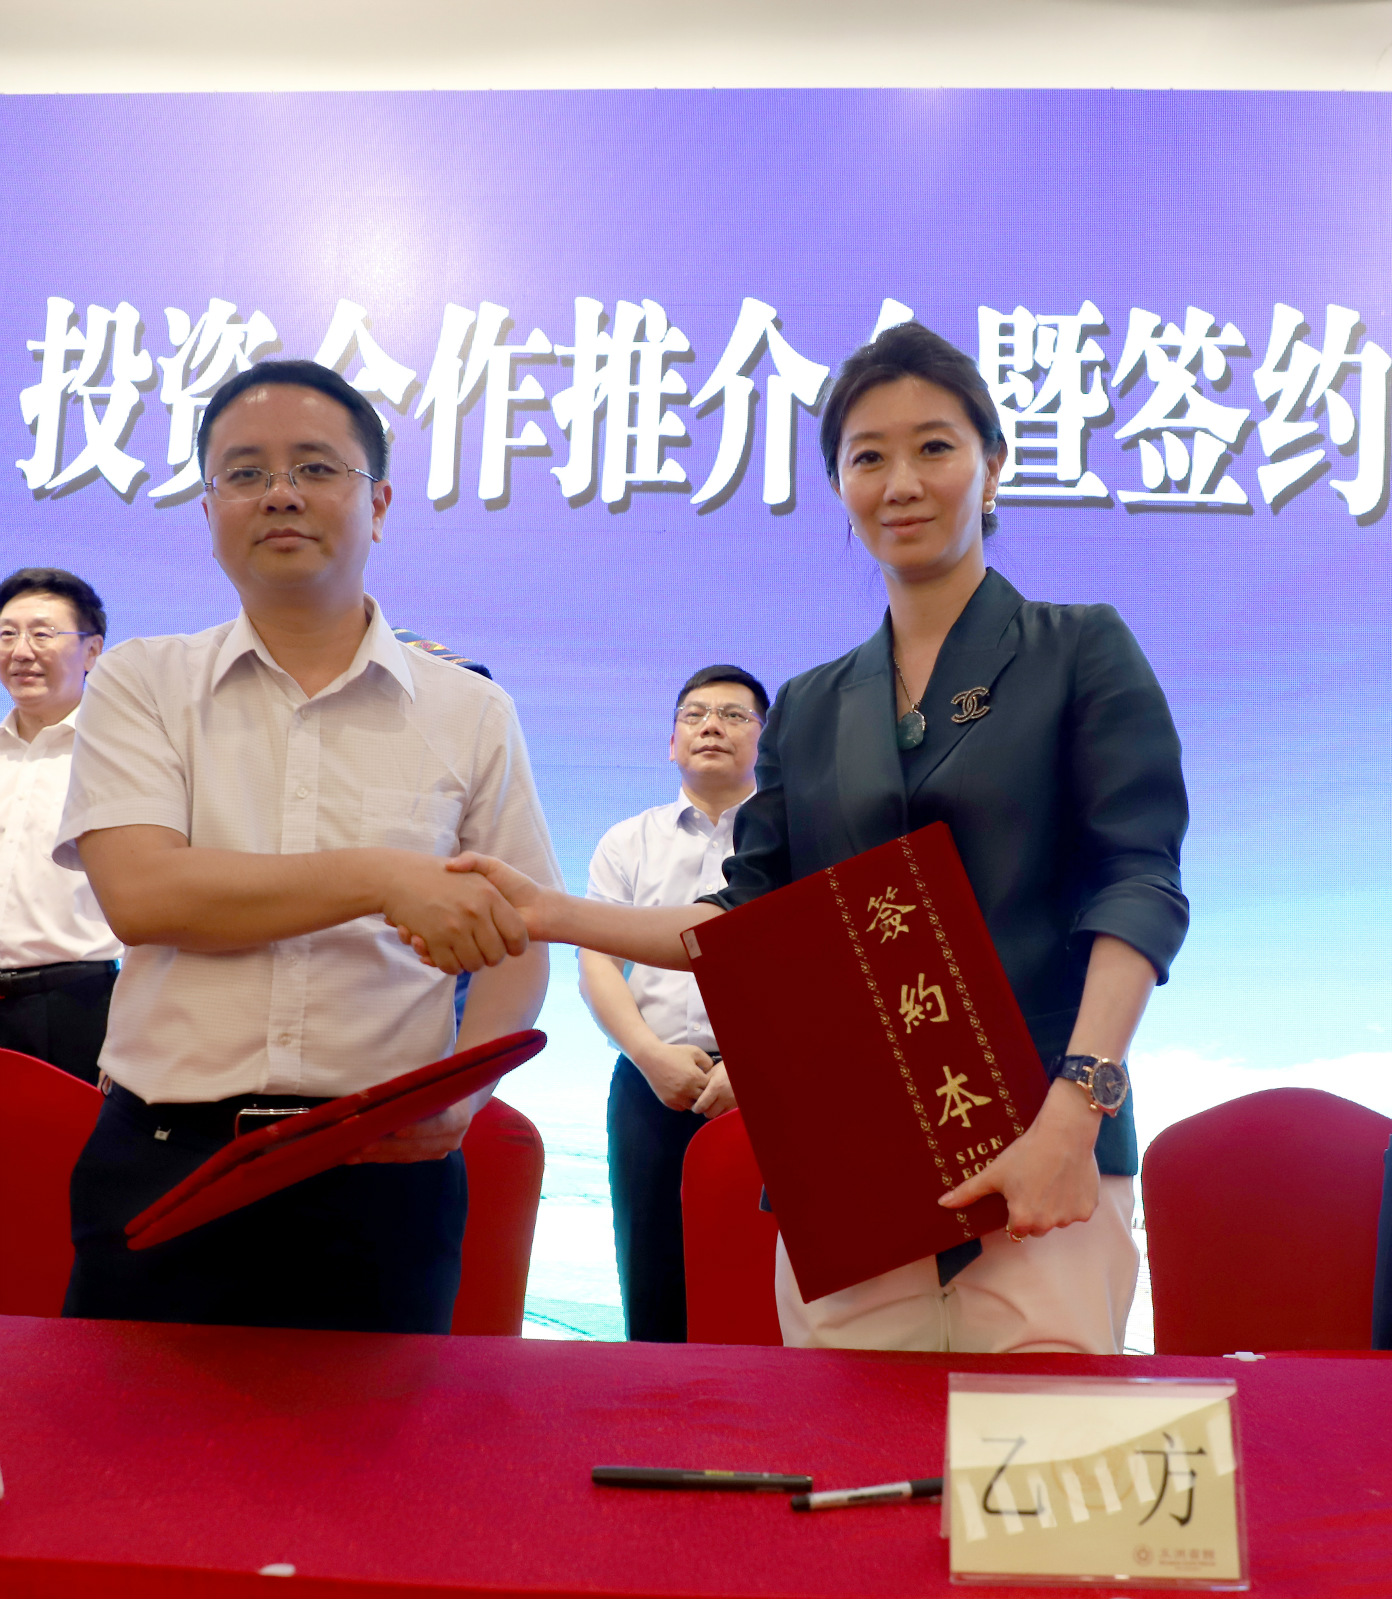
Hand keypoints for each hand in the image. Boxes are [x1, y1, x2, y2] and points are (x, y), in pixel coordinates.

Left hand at [347, 1095, 475, 1163]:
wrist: (460, 1100)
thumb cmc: (440, 1084)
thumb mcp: (432, 1082)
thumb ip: (412, 1090)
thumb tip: (377, 1094)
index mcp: (458, 1118)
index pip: (438, 1125)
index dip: (418, 1129)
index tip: (397, 1129)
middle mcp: (451, 1140)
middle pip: (417, 1146)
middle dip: (388, 1146)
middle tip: (363, 1145)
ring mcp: (439, 1151)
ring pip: (405, 1155)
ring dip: (377, 1155)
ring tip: (353, 1153)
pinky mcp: (425, 1156)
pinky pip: (400, 1159)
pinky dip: (378, 1157)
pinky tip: (357, 1156)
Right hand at [381, 855, 527, 974]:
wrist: (400, 875)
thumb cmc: (440, 875)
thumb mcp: (473, 870)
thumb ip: (497, 892)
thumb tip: (518, 914)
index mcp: (490, 896)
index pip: (516, 935)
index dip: (515, 947)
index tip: (508, 949)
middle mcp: (475, 912)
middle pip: (495, 956)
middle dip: (489, 959)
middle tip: (481, 953)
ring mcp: (454, 927)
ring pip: (473, 964)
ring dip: (468, 964)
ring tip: (463, 953)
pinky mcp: (435, 939)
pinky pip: (451, 966)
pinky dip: (450, 966)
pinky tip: (445, 955)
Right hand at [633, 1042, 712, 1110]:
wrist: (652, 1058)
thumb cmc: (674, 1053)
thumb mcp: (694, 1051)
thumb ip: (708, 1061)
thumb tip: (712, 1072)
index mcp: (695, 1077)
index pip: (711, 1088)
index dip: (709, 1083)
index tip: (705, 1079)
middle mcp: (687, 1089)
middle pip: (703, 1098)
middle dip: (703, 1092)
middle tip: (699, 1085)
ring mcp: (677, 1097)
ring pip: (693, 1106)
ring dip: (694, 1099)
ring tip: (691, 1090)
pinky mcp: (668, 1101)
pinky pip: (681, 1107)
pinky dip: (683, 1102)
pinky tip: (681, 1092)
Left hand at [691, 1060, 734, 1119]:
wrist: (744, 1069)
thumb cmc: (729, 1067)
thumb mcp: (715, 1070)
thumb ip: (704, 1081)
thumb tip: (695, 1090)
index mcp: (716, 1087)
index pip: (702, 1105)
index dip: (696, 1108)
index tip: (695, 1107)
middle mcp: (725, 1097)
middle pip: (710, 1114)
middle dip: (705, 1110)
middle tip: (704, 1105)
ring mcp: (733, 1102)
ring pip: (719, 1116)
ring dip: (715, 1111)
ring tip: (714, 1104)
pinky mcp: (738, 1105)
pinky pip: (727, 1113)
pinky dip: (723, 1111)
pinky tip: (722, 1103)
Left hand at [937, 1079, 1100, 1237]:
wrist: (1064, 1133)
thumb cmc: (1026, 1152)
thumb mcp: (994, 1172)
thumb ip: (968, 1192)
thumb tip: (943, 1204)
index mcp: (1023, 1220)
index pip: (1015, 1229)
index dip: (1014, 1212)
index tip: (1017, 1193)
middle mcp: (1047, 1224)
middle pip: (1037, 1227)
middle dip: (1034, 1211)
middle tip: (1033, 1184)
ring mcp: (1069, 1218)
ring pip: (1058, 1219)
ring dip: (1054, 1206)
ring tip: (1050, 1177)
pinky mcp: (1088, 1209)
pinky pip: (1077, 1210)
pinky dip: (1073, 1199)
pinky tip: (1066, 1178)